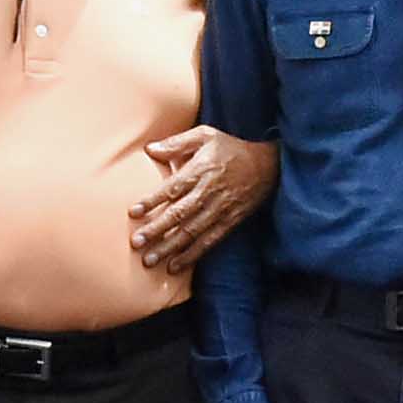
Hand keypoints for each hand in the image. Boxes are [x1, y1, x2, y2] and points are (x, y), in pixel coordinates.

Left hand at [124, 128, 274, 272]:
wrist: (268, 166)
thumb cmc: (231, 149)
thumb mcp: (205, 135)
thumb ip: (177, 143)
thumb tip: (149, 149)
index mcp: (201, 170)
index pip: (172, 188)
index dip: (152, 201)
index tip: (133, 212)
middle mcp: (209, 193)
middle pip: (179, 214)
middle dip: (156, 230)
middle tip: (136, 243)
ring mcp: (219, 210)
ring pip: (191, 232)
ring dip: (169, 248)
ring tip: (150, 260)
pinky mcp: (228, 223)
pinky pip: (208, 242)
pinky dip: (192, 255)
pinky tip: (175, 266)